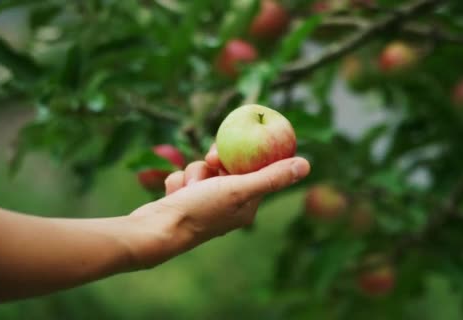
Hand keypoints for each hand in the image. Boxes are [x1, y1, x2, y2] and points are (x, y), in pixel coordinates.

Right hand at [126, 145, 309, 268]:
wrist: (156, 231)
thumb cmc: (200, 211)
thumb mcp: (239, 189)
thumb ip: (272, 177)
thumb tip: (306, 164)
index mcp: (246, 206)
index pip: (254, 171)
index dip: (246, 156)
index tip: (236, 144)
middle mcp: (227, 207)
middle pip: (227, 168)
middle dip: (216, 162)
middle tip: (211, 160)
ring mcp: (203, 205)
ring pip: (203, 170)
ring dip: (194, 173)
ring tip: (188, 188)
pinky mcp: (183, 202)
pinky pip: (185, 178)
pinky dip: (179, 182)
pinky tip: (175, 194)